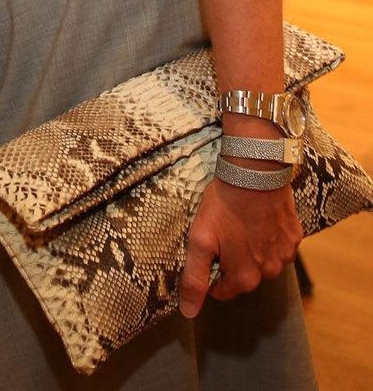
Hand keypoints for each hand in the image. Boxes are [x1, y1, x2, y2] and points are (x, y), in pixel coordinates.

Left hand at [178, 177, 301, 318]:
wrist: (255, 172)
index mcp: (245, 278)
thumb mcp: (200, 241)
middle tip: (222, 231)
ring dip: (251, 248)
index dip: (211, 270)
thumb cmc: (224, 206)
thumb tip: (189, 312)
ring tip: (240, 222)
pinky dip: (268, 235)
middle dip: (232, 259)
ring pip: (262, 260)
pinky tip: (258, 216)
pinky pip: (278, 243)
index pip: (222, 290)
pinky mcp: (295, 235)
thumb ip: (195, 279)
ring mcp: (285, 254)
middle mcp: (269, 272)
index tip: (208, 247)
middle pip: (244, 275)